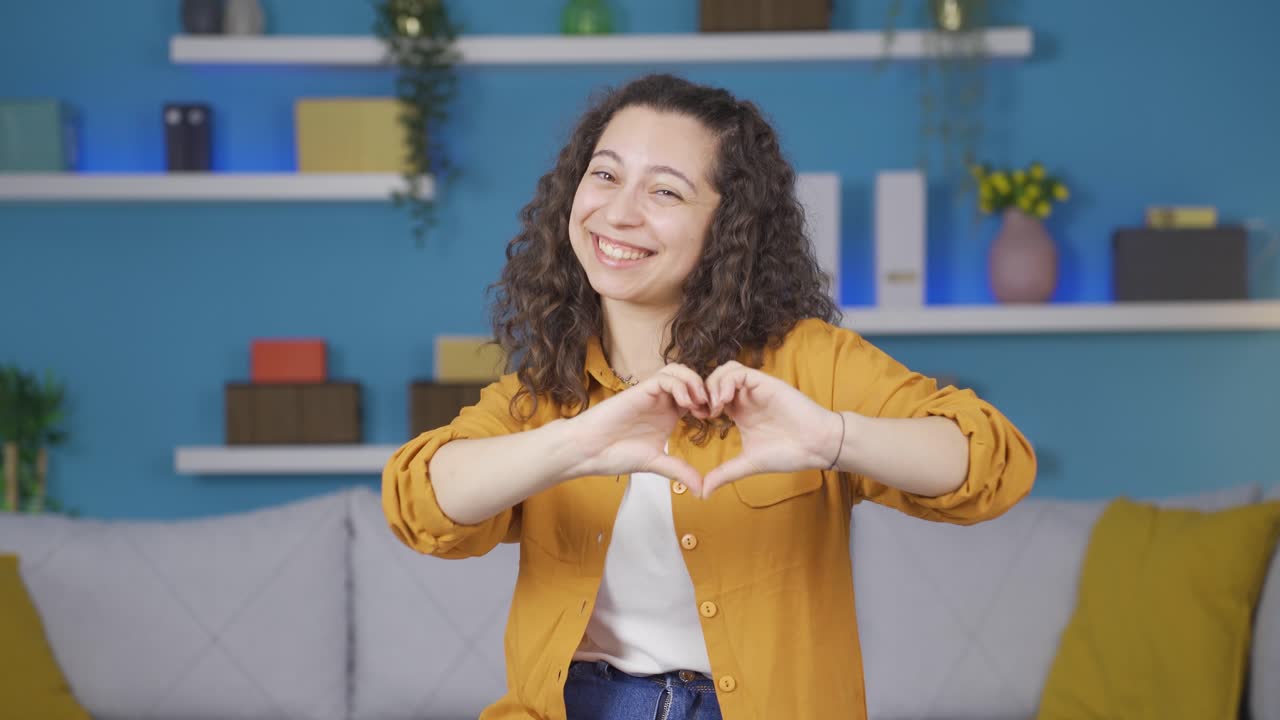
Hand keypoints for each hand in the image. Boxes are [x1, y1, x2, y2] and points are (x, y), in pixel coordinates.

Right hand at [565, 363, 708, 491]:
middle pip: (691, 379)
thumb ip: (679, 471)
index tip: (715, 419)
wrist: (588, 451)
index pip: (696, 397)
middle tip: (712, 409)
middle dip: (706, 389)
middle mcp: (661, 401)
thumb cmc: (615, 454)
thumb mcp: (656, 463)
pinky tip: (685, 403)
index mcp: (668, 414)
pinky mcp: (639, 390)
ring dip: (694, 383)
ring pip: (679, 372)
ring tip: (699, 403)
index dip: (709, 403)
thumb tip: (701, 490)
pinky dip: (680, 385)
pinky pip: (665, 378)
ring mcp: (650, 394)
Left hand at [701, 361, 842, 498]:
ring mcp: (756, 389)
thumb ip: (725, 474)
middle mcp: (746, 398)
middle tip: (700, 411)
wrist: (816, 446)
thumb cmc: (788, 454)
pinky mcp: (766, 383)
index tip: (696, 419)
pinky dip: (726, 382)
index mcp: (740, 412)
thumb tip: (703, 493)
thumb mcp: (748, 464)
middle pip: (714, 379)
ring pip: (725, 371)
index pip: (711, 396)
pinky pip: (740, 372)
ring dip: (713, 385)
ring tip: (714, 408)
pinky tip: (724, 402)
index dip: (699, 404)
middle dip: (702, 392)